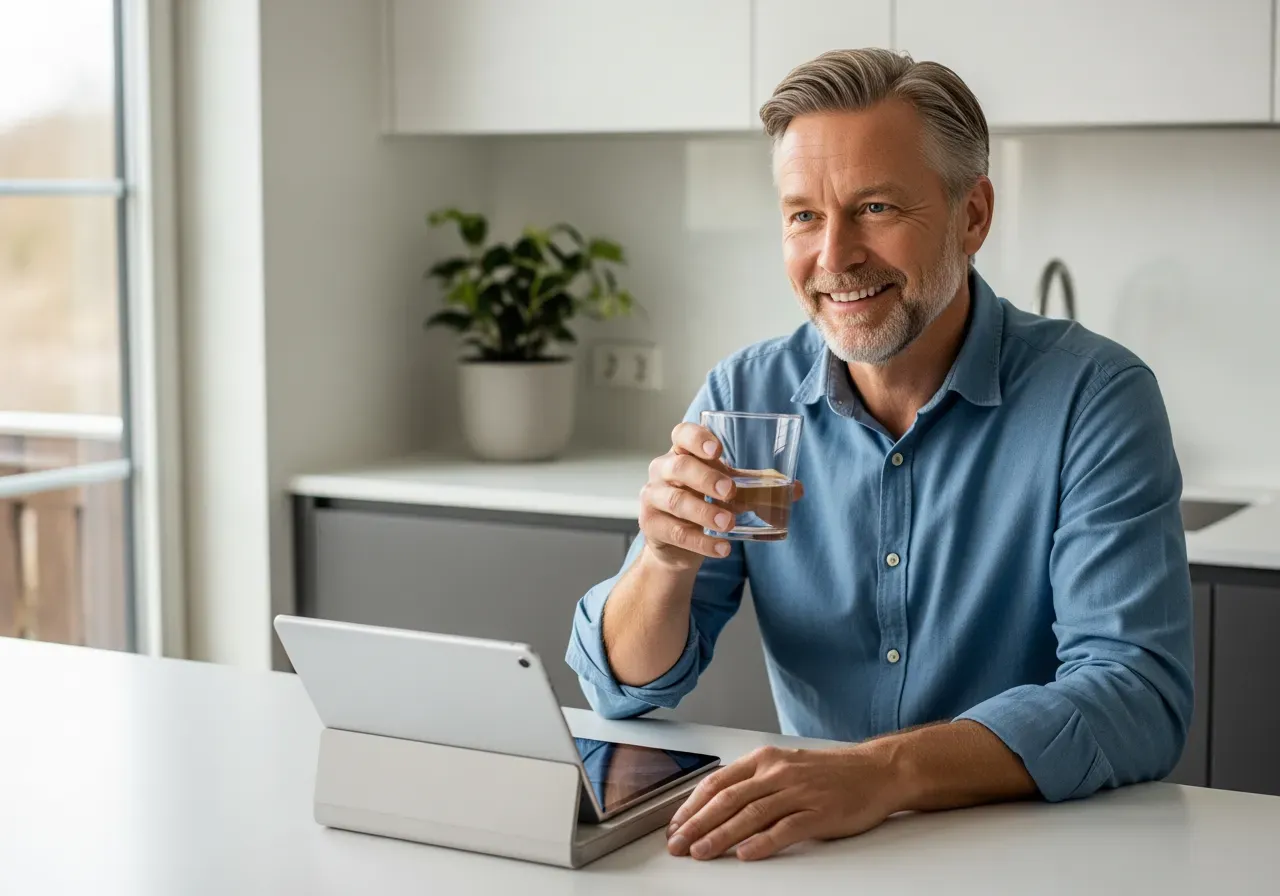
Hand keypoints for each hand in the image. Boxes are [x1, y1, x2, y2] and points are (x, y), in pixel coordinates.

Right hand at [640, 423, 803, 571]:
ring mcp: (653, 498)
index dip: (696, 438)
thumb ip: (756, 487)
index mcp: (682, 454)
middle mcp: (663, 471)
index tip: (717, 449)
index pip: (682, 434)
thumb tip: (797, 489)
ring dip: (705, 513)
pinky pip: (675, 532)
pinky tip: (722, 548)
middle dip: (705, 478)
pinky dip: (701, 542)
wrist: (677, 544)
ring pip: (676, 501)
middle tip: (730, 491)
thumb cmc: (703, 503)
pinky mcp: (651, 525)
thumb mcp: (728, 491)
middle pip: (679, 467)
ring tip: (729, 524)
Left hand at [665, 744, 902, 860]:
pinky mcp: (818, 813)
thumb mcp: (785, 765)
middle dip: (697, 824)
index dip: (692, 805)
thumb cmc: (829, 772)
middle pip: (728, 800)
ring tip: (701, 852)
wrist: (875, 771)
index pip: (718, 782)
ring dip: (721, 836)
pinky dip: (762, 843)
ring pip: (750, 815)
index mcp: (765, 759)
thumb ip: (753, 781)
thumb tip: (716, 804)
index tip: (676, 825)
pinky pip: (784, 829)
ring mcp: (798, 792)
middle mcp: (778, 773)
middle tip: (678, 844)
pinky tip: (745, 854)